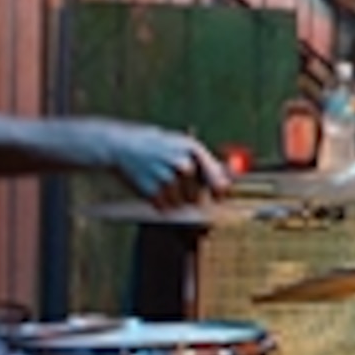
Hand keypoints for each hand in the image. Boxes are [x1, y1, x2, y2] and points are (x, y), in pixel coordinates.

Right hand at [90, 122, 229, 207]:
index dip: (219, 194)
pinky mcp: (151, 191)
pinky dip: (160, 202)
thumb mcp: (185, 147)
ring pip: (181, 205)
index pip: (218, 182)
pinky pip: (164, 208)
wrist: (124, 146)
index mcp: (194, 151)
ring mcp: (167, 178)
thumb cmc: (160, 147)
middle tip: (176, 182)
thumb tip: (230, 180)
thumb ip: (209, 163)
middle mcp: (183, 165)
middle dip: (190, 195)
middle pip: (198, 198)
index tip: (218, 199)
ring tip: (162, 181)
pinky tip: (152, 186)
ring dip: (174, 199)